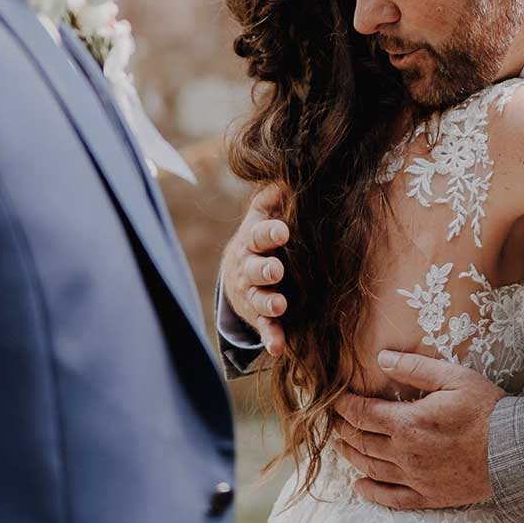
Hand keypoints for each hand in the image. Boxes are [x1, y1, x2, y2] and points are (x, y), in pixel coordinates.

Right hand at [222, 185, 290, 354]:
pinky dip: (271, 338)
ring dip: (268, 303)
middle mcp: (249, 268)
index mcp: (253, 241)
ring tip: (280, 305)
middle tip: (276, 269)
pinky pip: (264, 328)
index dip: (270, 232)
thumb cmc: (260, 239)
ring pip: (258, 299)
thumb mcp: (262, 215)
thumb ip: (272, 197)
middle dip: (265, 269)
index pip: (259, 234)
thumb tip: (288, 174)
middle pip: (255, 268)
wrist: (235, 274)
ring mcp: (252, 294)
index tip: (282, 230)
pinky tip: (278, 348)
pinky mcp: (258, 316)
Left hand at [332, 351, 505, 509]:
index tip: (337, 400)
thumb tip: (381, 359)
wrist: (514, 450)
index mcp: (407, 423)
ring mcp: (415, 478)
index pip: (362, 414)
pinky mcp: (428, 496)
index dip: (345, 406)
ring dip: (352, 456)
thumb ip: (415, 368)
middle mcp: (404, 453)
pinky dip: (370, 493)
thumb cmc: (487, 410)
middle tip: (337, 422)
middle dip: (344, 429)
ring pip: (370, 468)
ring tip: (343, 447)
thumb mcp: (454, 378)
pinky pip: (390, 498)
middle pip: (361, 441)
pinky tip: (360, 486)